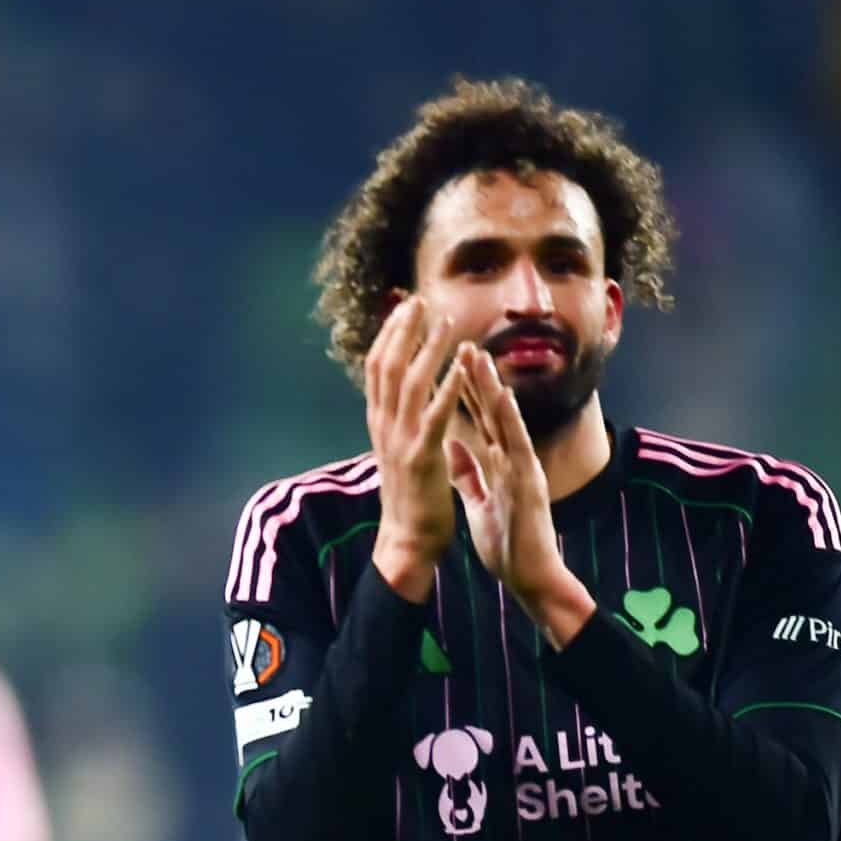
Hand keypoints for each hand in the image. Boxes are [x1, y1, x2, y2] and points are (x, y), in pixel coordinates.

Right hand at [364, 299, 472, 594]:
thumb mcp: (399, 451)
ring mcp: (400, 441)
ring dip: (429, 349)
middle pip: (387, 366)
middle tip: (420, 300)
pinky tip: (463, 364)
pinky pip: (435, 415)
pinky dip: (448, 387)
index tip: (405, 307)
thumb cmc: (410, 497)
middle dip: (403, 330)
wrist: (406, 540)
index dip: (389, 334)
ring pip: (410, 383)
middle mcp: (384, 426)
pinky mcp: (421, 457)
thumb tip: (407, 395)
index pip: (377, 368)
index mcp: (380, 423)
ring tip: (446, 321)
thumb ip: (402, 421)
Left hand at [448, 347, 588, 640]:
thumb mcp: (480, 502)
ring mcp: (522, 468)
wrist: (531, 576)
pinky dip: (510, 421)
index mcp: (498, 463)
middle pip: (490, 411)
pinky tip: (501, 397)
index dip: (462, 391)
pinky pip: (517, 447)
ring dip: (492, 388)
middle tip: (461, 341)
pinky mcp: (529, 483)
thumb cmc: (508, 542)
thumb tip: (452, 445)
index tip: (448, 362)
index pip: (478, 420)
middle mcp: (512, 459)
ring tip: (478, 356)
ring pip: (505, 420)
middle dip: (475, 377)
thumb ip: (469, 472)